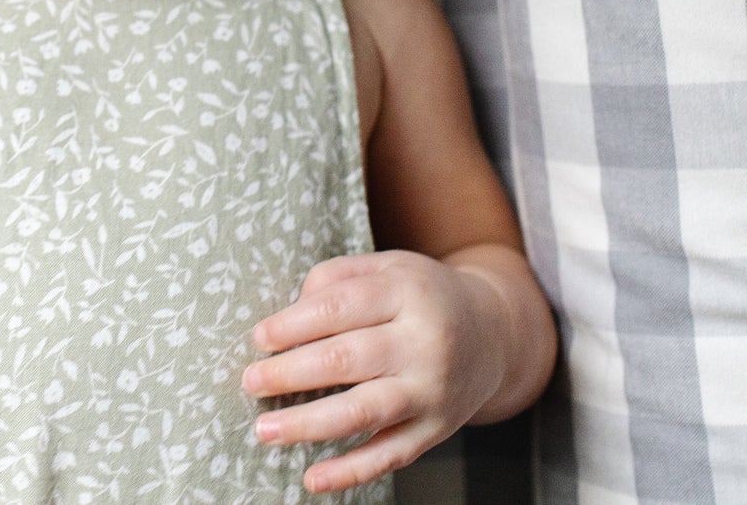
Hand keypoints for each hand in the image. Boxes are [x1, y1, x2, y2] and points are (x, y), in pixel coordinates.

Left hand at [242, 251, 509, 494]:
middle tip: (250, 382)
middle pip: (346, 359)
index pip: (340, 307)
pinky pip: (390, 455)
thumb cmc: (423, 296)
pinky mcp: (436, 429)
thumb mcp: (389, 268)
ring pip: (364, 411)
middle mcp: (424, 342)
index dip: (293, 324)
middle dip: (290, 373)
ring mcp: (431, 390)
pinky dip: (350, 471)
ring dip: (308, 424)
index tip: (258, 339)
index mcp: (407, 291)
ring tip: (264, 430)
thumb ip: (337, 278)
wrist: (495, 333)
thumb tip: (288, 315)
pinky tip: (313, 478)